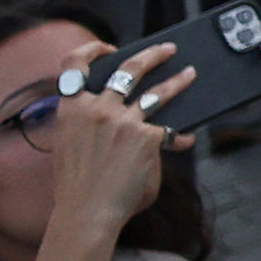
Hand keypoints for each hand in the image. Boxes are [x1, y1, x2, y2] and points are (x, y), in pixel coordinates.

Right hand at [51, 38, 199, 238]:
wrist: (86, 213)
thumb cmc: (77, 186)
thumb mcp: (71, 146)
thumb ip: (91, 125)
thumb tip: (121, 115)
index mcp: (71, 109)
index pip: (74, 65)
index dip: (92, 49)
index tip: (108, 47)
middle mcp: (97, 109)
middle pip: (130, 68)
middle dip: (153, 54)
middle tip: (168, 49)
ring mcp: (124, 121)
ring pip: (159, 91)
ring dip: (178, 80)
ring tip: (190, 73)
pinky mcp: (147, 137)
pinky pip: (170, 131)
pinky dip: (179, 136)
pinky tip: (187, 139)